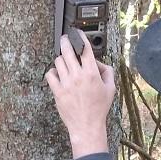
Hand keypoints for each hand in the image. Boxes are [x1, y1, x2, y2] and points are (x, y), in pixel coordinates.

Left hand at [45, 32, 115, 157]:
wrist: (87, 126)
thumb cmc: (99, 109)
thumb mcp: (111, 89)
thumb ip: (107, 72)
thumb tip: (100, 63)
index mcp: (92, 73)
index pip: (84, 48)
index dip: (80, 37)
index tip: (77, 33)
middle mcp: (78, 76)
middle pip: (67, 50)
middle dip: (66, 41)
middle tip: (65, 39)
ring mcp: (66, 83)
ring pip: (58, 61)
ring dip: (61, 59)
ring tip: (64, 62)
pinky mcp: (57, 91)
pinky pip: (50, 74)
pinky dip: (53, 72)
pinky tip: (57, 74)